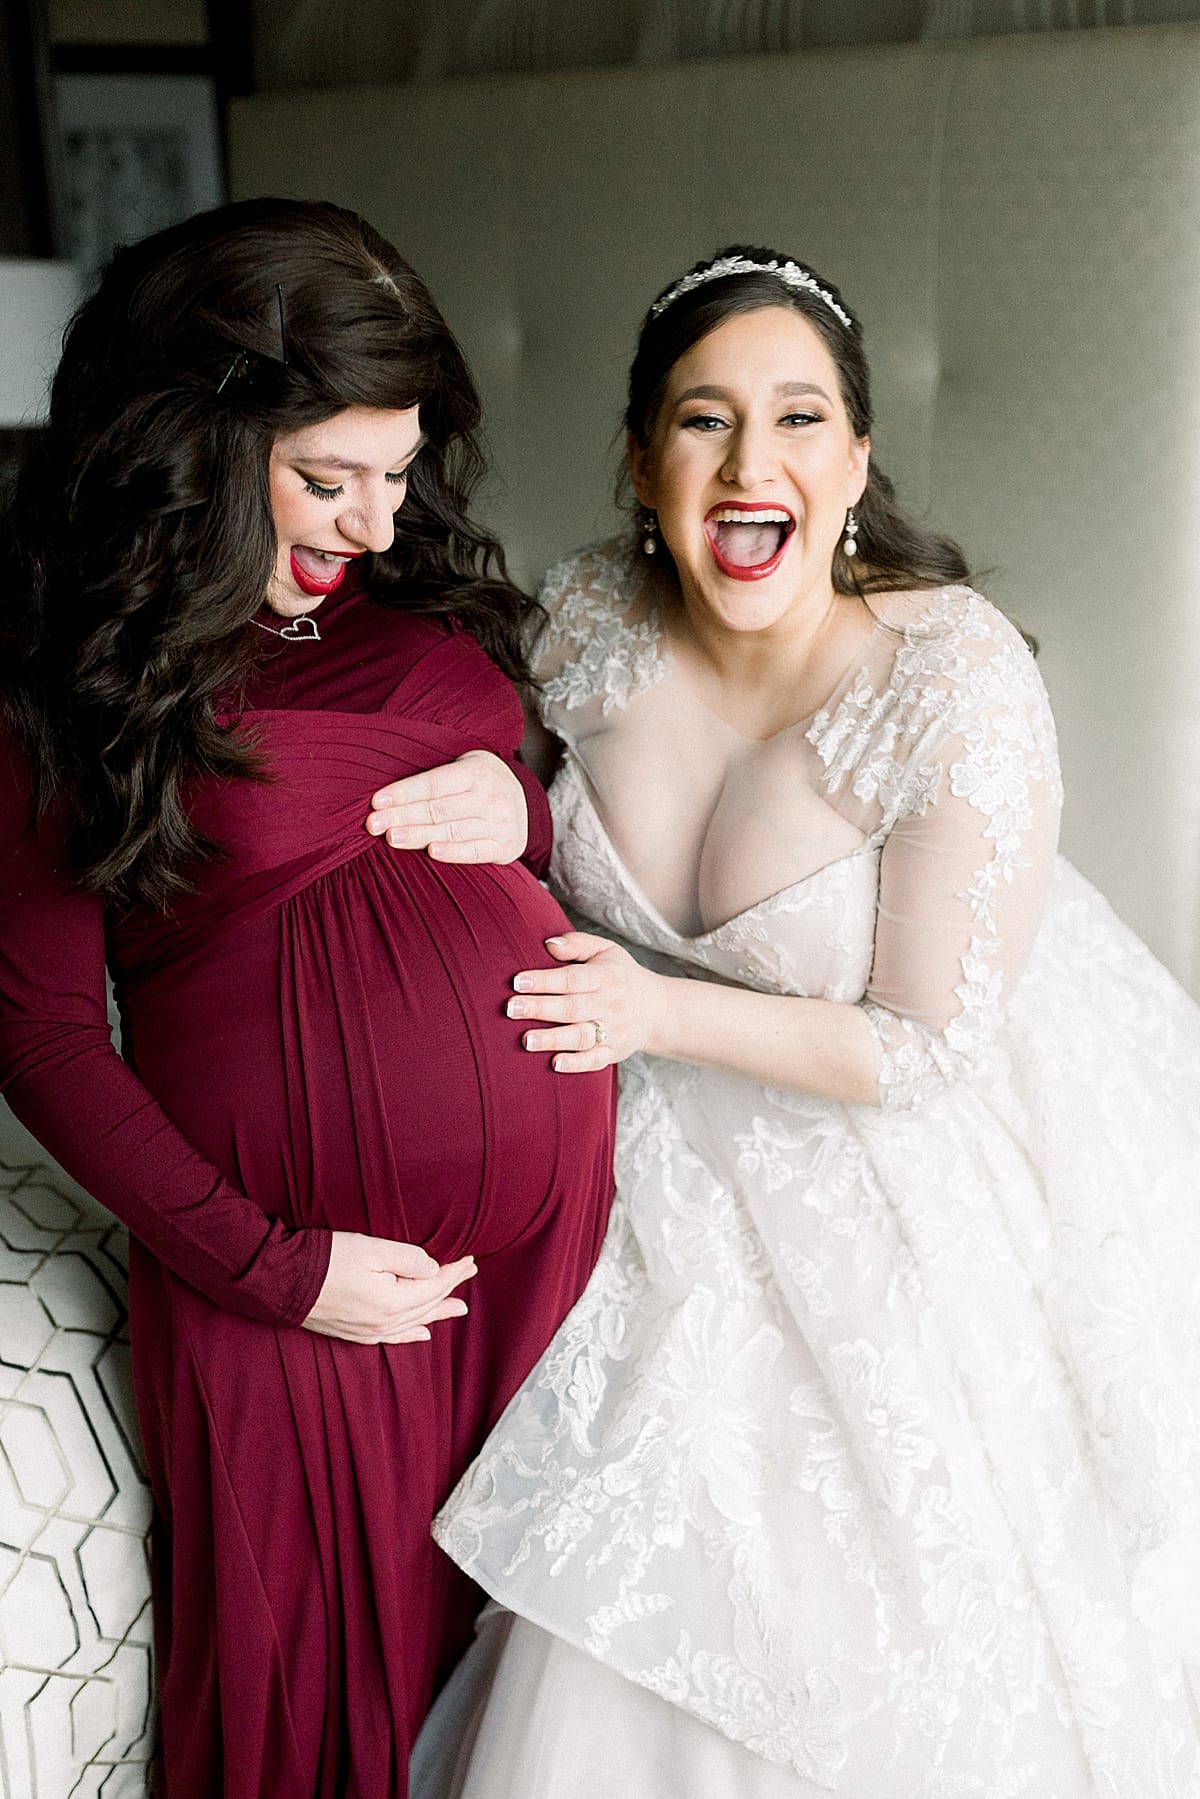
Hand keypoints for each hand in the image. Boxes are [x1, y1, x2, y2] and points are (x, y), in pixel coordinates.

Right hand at [303, 1232, 476, 1344]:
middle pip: (428, 1303)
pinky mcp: (354, 1332)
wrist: (284, 1280)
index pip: (434, 1285)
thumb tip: (433, 1269)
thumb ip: (408, 1258)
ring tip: (460, 1307)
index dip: (454, 1271)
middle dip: (451, 1287)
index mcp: (392, 1302)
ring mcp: (369, 1331)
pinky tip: (424, 1333)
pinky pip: (393, 1336)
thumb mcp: (371, 1249)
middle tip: (470, 1273)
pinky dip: (412, 1333)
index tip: (470, 1259)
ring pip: (415, 1321)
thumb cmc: (326, 1259)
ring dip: (438, 1311)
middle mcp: (384, 1323)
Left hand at [366, 750, 527, 863]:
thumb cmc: (478, 784)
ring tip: (392, 837)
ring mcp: (501, 822)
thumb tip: (388, 793)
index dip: (403, 793)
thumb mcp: (465, 766)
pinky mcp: (506, 846)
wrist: (524, 802)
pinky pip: (475, 851)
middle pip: (439, 809)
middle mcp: (492, 796)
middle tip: (374, 824)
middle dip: (403, 816)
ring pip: (452, 831)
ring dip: (419, 835)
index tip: (376, 802)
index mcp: (478, 771)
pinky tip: (431, 852)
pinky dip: (453, 852)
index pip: (434, 784)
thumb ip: (435, 777)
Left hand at [506, 931, 664, 1071]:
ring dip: (553, 1039)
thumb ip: (577, 944)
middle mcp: (610, 1004)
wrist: (656, 1009)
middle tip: (511, 1009)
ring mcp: (613, 1031)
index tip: (517, 981)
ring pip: (581, 1036)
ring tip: (526, 1040)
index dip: (545, 980)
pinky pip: (595, 1060)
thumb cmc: (619, 975)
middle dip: (541, 1009)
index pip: (572, 979)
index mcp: (606, 977)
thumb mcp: (605, 950)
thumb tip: (548, 944)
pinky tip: (555, 1064)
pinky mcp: (613, 1052)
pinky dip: (576, 1064)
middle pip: (573, 1008)